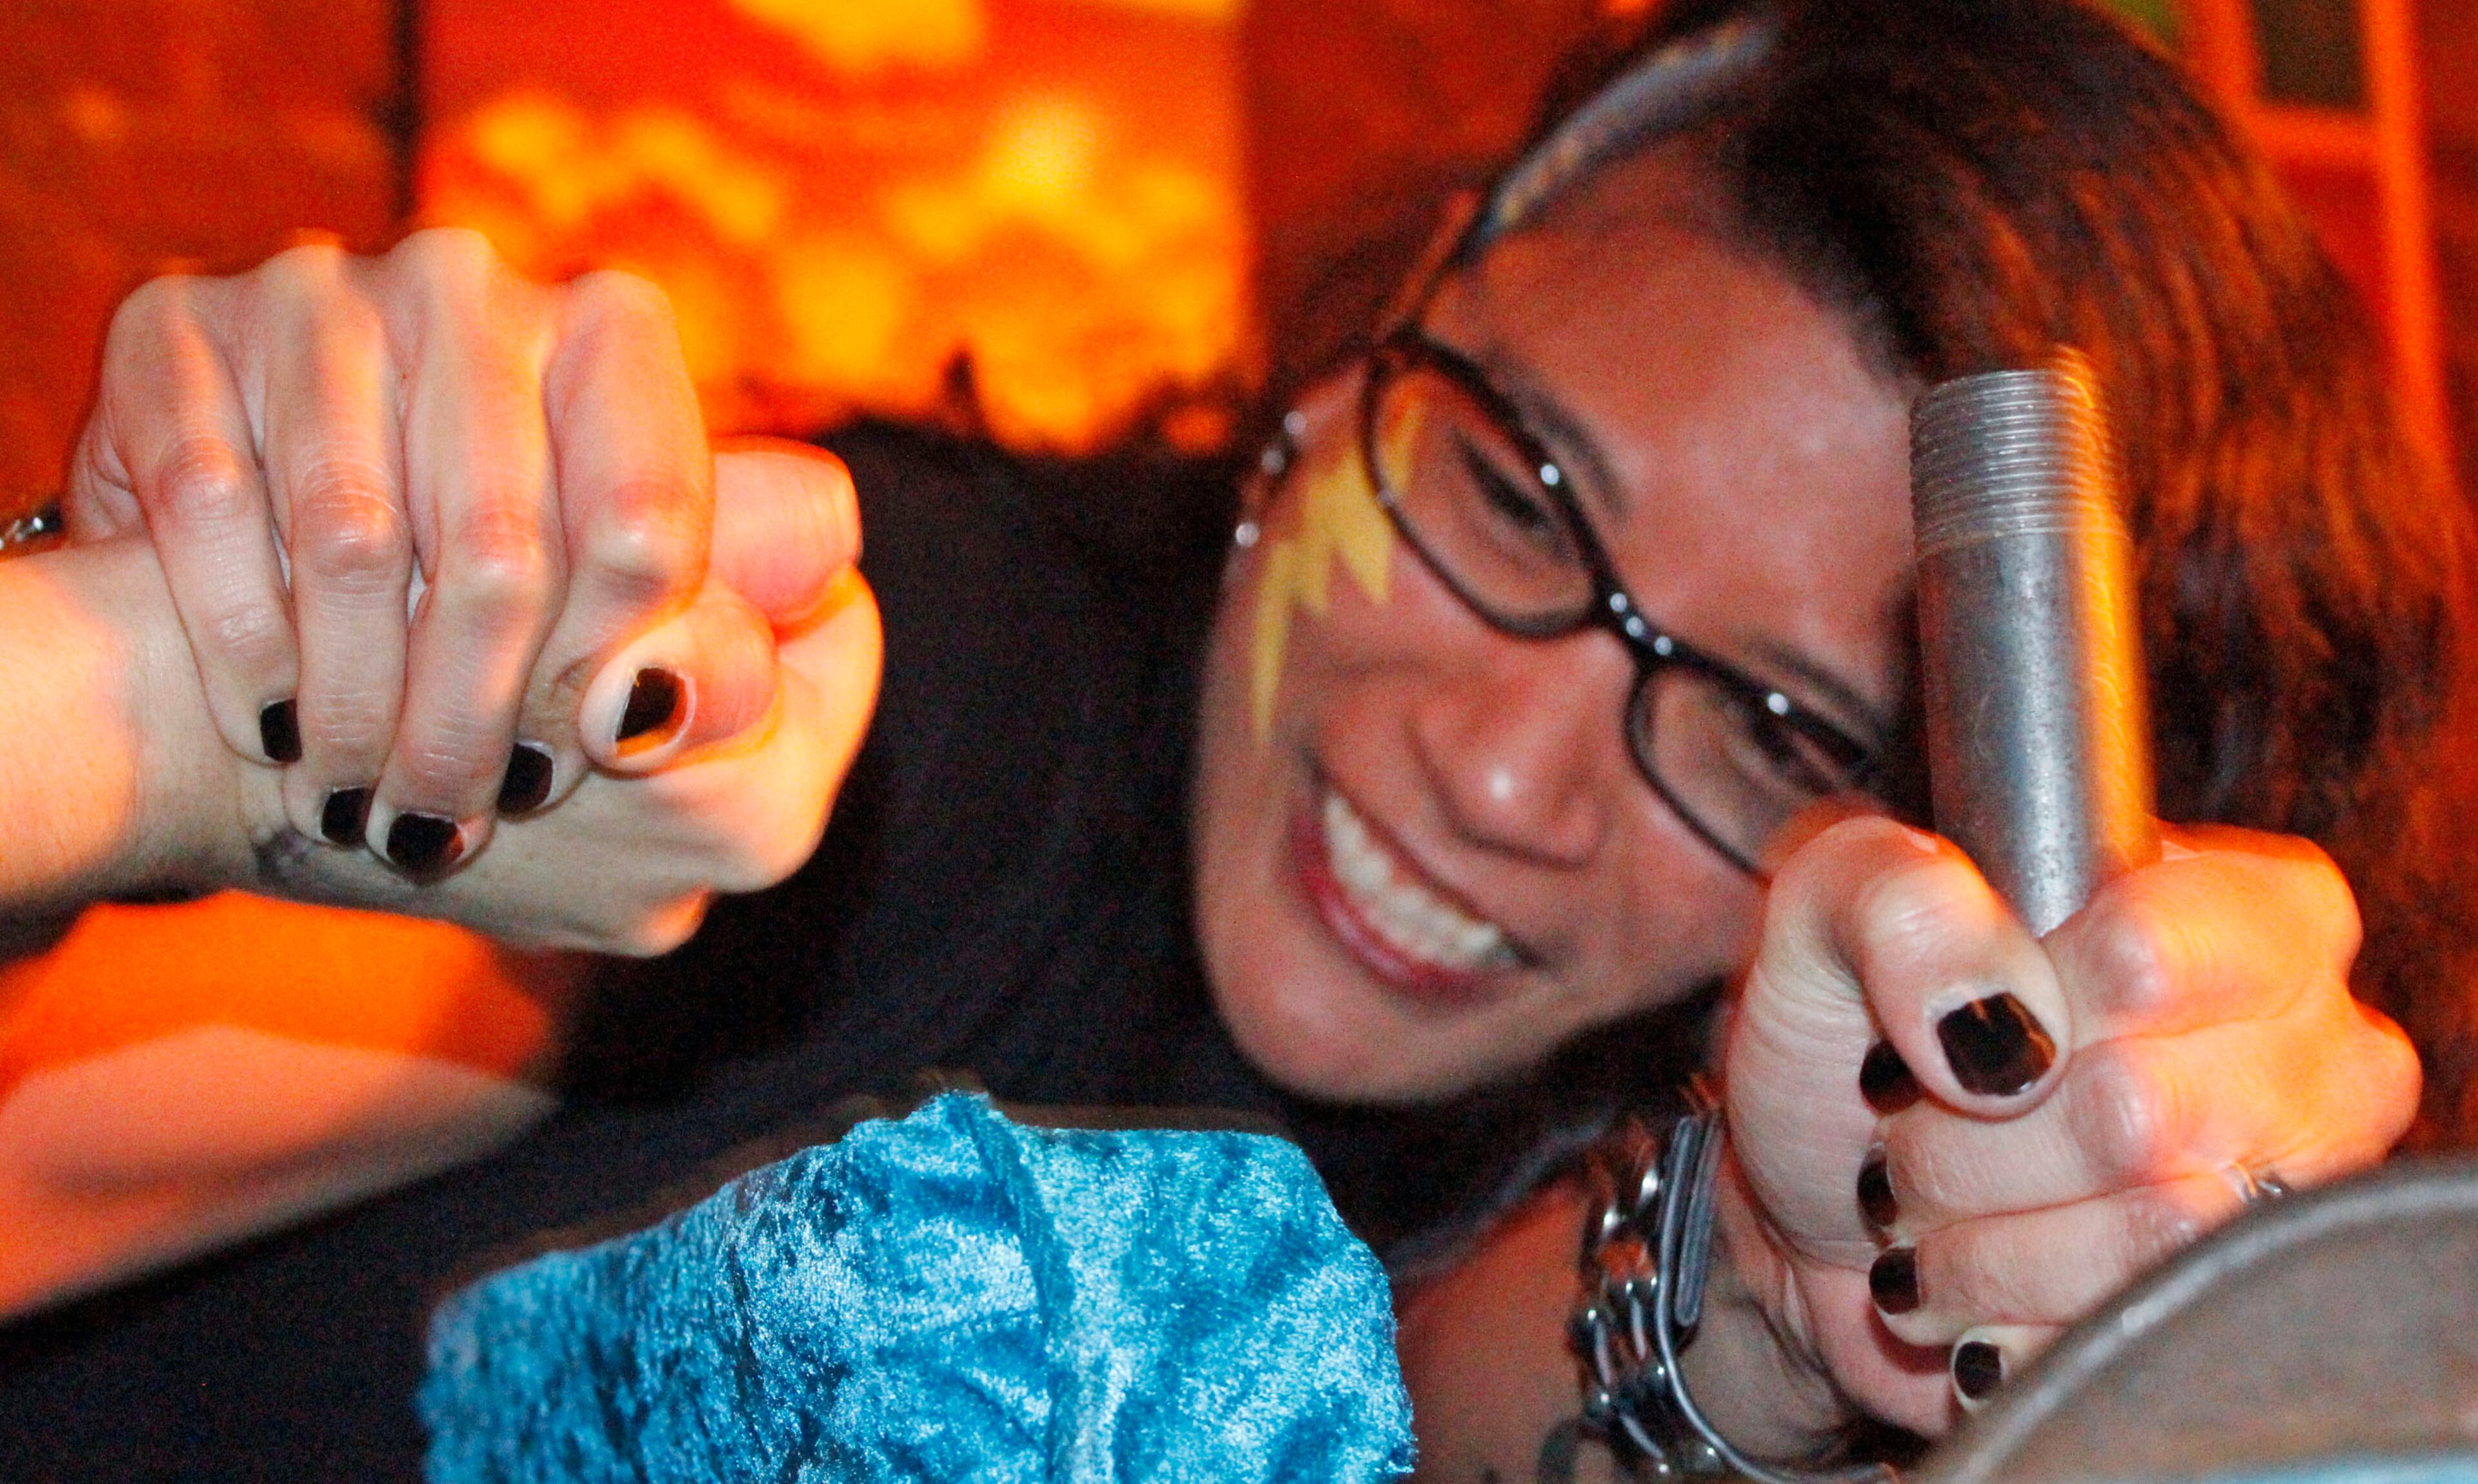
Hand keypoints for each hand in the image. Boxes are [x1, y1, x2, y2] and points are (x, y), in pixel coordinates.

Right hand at [66, 228, 776, 873]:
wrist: (241, 573)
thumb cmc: (478, 613)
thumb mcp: (628, 634)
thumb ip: (711, 661)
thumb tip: (660, 706)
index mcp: (615, 333)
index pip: (647, 520)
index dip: (611, 666)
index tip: (573, 764)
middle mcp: (472, 282)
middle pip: (499, 551)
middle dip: (471, 719)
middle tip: (448, 821)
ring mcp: (317, 287)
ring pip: (352, 541)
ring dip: (355, 706)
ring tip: (359, 802)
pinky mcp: (171, 322)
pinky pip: (212, 503)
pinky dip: (241, 642)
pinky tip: (266, 726)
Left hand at [1714, 817, 2418, 1441]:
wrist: (1809, 1198)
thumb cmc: (1845, 1027)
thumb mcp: (1831, 901)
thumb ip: (1904, 901)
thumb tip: (2005, 1022)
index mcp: (2252, 909)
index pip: (2148, 956)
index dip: (2012, 1005)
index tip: (1938, 1025)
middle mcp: (2314, 1053)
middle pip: (2138, 1112)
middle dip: (1971, 1135)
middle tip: (1910, 1121)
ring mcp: (2288, 1199)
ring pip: (2145, 1234)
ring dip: (1975, 1231)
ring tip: (1926, 1200)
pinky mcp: (2225, 1317)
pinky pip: (2121, 1332)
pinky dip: (1995, 1313)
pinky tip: (1962, 1278)